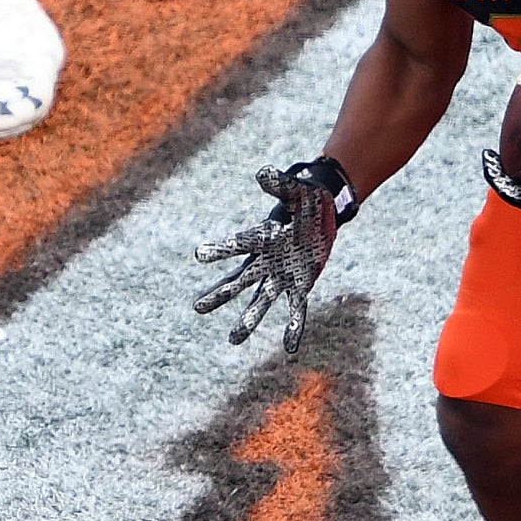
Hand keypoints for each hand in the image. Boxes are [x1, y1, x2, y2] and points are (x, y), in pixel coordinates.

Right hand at [194, 159, 354, 352]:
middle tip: (198, 307)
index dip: (221, 249)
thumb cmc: (306, 200)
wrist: (323, 215)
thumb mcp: (297, 191)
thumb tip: (262, 173)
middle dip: (221, 294)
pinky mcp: (300, 285)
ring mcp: (281, 276)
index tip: (199, 255)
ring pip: (262, 300)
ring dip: (249, 318)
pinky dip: (294, 327)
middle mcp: (266, 261)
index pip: (240, 245)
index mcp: (263, 238)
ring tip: (233, 339)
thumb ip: (281, 185)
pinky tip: (290, 347)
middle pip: (240, 281)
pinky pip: (296, 310)